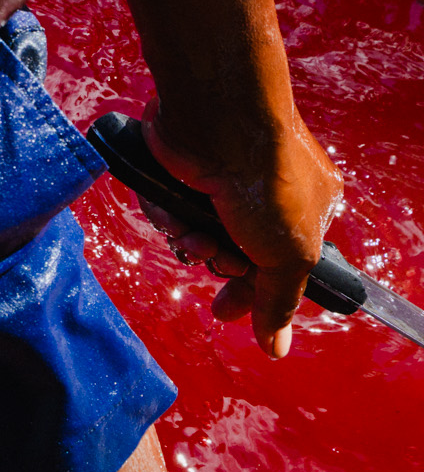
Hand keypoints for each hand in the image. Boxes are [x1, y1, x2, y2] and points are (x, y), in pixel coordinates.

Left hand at [139, 100, 343, 357]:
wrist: (218, 121)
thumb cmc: (267, 181)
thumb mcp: (288, 254)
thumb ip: (279, 302)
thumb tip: (277, 350)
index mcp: (306, 210)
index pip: (278, 266)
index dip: (250, 293)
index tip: (224, 312)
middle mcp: (263, 194)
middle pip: (230, 252)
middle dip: (216, 261)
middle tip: (213, 255)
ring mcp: (219, 180)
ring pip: (193, 232)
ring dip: (189, 240)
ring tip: (194, 232)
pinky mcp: (179, 170)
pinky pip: (165, 207)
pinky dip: (165, 214)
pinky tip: (171, 211)